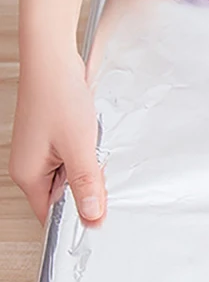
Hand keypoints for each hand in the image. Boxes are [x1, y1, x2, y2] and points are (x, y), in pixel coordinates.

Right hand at [10, 48, 105, 225]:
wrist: (53, 59)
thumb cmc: (58, 96)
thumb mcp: (80, 147)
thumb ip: (87, 184)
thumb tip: (92, 217)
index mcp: (29, 175)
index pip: (51, 216)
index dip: (77, 221)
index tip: (101, 222)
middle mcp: (31, 167)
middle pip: (63, 198)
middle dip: (87, 194)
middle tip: (108, 185)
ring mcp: (41, 153)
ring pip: (71, 178)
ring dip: (89, 173)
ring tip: (98, 156)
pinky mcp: (52, 140)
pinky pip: (73, 160)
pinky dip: (87, 157)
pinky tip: (96, 145)